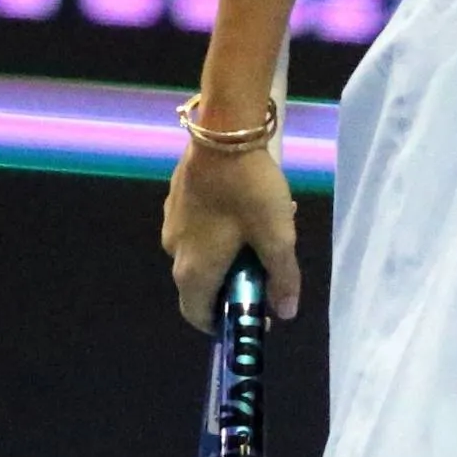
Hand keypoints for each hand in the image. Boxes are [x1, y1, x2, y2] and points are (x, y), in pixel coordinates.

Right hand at [161, 129, 302, 330]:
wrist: (224, 133)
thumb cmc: (250, 191)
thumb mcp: (277, 237)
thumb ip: (282, 278)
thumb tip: (285, 313)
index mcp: (194, 271)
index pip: (197, 315)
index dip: (221, 323)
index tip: (250, 314)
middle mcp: (174, 252)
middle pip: (201, 284)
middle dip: (233, 284)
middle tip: (264, 270)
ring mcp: (171, 223)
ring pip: (200, 253)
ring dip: (228, 255)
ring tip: (262, 235)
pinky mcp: (176, 199)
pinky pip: (198, 228)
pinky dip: (218, 232)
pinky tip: (245, 211)